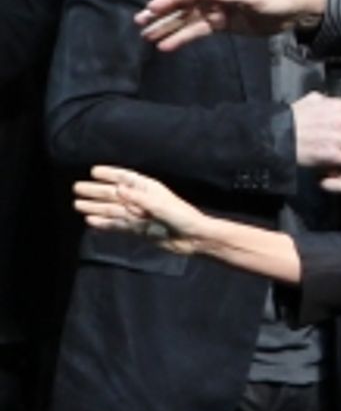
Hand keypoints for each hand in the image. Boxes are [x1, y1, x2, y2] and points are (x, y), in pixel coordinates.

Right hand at [74, 166, 206, 253]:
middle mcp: (141, 200)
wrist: (193, 239)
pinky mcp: (138, 230)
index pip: (126, 178)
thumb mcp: (162, 206)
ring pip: (112, 210)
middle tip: (77, 188)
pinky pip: (118, 225)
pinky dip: (105, 224)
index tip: (93, 171)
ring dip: (96, 207)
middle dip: (96, 191)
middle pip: (114, 194)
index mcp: (148, 189)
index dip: (110, 174)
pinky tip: (91, 222)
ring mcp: (138, 216)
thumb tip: (119, 189)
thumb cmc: (183, 217)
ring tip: (78, 205)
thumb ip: (140, 199)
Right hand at [136, 0, 326, 49]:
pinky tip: (167, 45)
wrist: (294, 11)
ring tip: (147, 36)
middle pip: (182, 2)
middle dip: (161, 12)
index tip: (152, 8)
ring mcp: (215, 7)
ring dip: (167, 27)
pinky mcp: (221, 23)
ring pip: (186, 18)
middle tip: (140, 22)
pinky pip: (197, 30)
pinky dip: (182, 37)